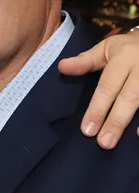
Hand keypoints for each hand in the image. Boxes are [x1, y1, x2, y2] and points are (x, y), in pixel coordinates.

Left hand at [59, 31, 138, 148]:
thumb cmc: (127, 49)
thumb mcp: (106, 49)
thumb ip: (86, 61)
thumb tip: (62, 67)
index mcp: (124, 58)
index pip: (108, 87)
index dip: (97, 109)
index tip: (87, 130)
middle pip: (130, 97)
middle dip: (116, 121)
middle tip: (104, 143)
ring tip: (127, 142)